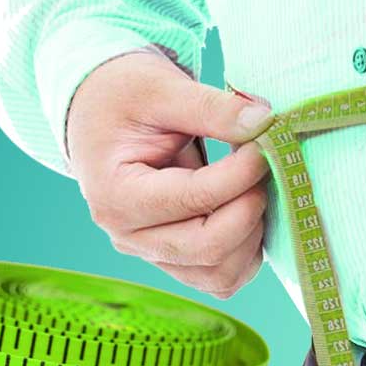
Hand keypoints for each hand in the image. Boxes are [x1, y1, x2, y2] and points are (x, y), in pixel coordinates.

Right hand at [66, 48, 274, 297]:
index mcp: (117, 195)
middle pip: (209, 248)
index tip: (264, 141)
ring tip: (254, 186)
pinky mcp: (176, 260)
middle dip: (250, 208)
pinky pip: (222, 277)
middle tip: (264, 167)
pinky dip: (247, 251)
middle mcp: (130, 237)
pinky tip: (248, 208)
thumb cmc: (124, 98)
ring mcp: (153, 254)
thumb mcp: (162, 88)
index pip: (195, 198)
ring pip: (220, 274)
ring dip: (253, 234)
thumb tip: (265, 123)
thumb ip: (212, 107)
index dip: (241, 173)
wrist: (100, 114)